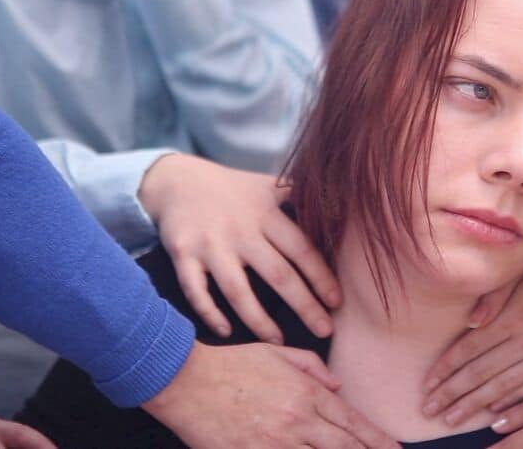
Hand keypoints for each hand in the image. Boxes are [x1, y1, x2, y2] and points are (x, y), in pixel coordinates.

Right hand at [139, 154, 339, 341]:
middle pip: (277, 274)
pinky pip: (196, 291)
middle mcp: (240, 230)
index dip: (321, 277)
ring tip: (278, 342)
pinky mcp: (183, 255)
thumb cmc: (235, 190)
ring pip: (237, 290)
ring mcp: (210, 244)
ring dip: (259, 321)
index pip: (301, 249)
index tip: (338, 302)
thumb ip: (301, 197)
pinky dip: (210, 313)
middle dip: (304, 306)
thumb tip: (345, 207)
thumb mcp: (269, 185)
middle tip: (325, 331)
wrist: (177, 180)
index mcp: (266, 213)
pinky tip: (226, 331)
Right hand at [143, 342, 397, 448]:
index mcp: (306, 393)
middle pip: (343, 445)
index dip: (376, 438)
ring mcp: (275, 443)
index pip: (351, 421)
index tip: (394, 447)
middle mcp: (298, 421)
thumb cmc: (232, 364)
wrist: (188, 382)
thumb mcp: (277, 354)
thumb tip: (338, 384)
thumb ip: (313, 367)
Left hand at [422, 270, 522, 425]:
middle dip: (451, 394)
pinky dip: (511, 403)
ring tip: (452, 419)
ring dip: (474, 405)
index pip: (467, 350)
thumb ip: (494, 295)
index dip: (444, 370)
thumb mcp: (522, 272)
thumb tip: (470, 321)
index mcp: (510, 317)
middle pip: (479, 373)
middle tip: (428, 410)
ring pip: (502, 387)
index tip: (426, 385)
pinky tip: (494, 414)